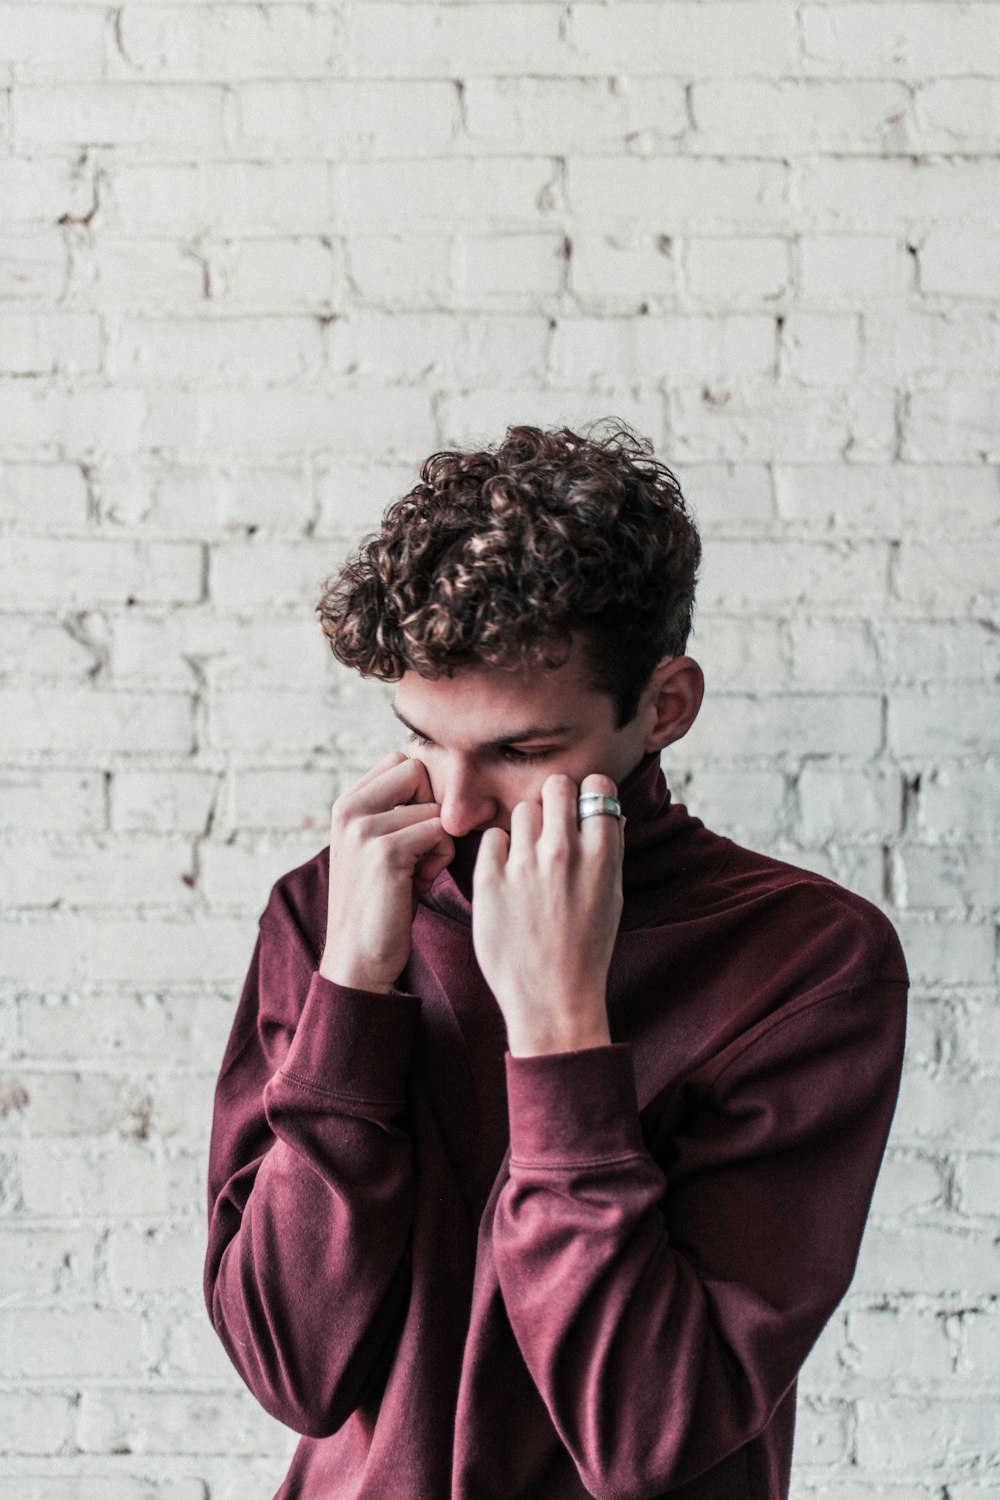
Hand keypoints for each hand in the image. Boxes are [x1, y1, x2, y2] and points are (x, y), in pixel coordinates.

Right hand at [320, 751, 454, 992]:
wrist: (358, 955)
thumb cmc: (381, 900)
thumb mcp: (380, 844)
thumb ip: (397, 811)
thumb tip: (441, 777)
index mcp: (347, 803)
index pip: (401, 762)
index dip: (420, 793)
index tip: (411, 831)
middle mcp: (350, 808)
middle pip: (418, 772)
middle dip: (431, 808)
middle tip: (418, 849)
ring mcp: (364, 828)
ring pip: (434, 808)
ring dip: (438, 842)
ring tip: (416, 873)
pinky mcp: (385, 851)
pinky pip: (439, 832)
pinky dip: (440, 859)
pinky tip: (419, 883)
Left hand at [471, 773, 624, 1055]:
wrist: (552, 999)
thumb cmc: (587, 950)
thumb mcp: (613, 898)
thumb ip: (608, 851)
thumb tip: (609, 813)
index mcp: (601, 856)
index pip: (598, 786)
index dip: (590, 794)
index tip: (583, 810)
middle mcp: (563, 852)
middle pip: (556, 785)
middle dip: (556, 800)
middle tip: (552, 827)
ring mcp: (523, 865)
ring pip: (521, 810)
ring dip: (527, 828)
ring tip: (529, 860)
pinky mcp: (488, 880)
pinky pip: (492, 838)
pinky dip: (500, 851)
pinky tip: (508, 876)